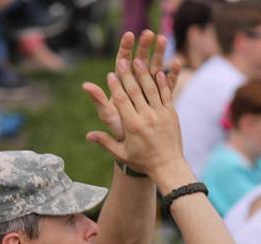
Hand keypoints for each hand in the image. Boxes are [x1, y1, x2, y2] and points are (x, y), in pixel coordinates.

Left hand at [84, 30, 178, 142]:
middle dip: (144, 47)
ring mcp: (149, 91)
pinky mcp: (162, 98)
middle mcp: (135, 86)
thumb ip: (99, 101)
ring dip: (159, 54)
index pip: (122, 62)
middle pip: (139, 62)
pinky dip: (172, 74)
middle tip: (148, 33)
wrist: (137, 148)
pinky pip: (168, 84)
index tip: (129, 35)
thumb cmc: (120, 132)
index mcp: (121, 87)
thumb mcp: (109, 115)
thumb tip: (85, 85)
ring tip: (163, 39)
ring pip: (155, 68)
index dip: (125, 49)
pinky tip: (177, 62)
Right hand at [85, 32, 184, 179]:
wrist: (168, 167)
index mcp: (132, 126)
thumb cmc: (142, 161)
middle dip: (128, 74)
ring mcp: (161, 115)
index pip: (122, 101)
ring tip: (139, 59)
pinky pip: (166, 94)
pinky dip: (163, 82)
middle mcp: (147, 118)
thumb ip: (105, 142)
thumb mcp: (122, 153)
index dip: (115, 87)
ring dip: (145, 73)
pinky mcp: (172, 114)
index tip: (110, 74)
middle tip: (122, 60)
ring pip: (152, 89)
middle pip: (135, 91)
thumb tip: (88, 136)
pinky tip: (159, 71)